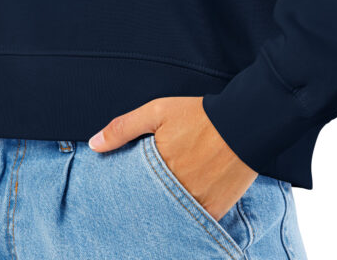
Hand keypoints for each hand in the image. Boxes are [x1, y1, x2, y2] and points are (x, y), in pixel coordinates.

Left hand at [89, 96, 257, 220]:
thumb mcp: (157, 112)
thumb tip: (93, 145)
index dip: (122, 192)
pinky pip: (193, 224)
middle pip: (147, 207)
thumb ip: (124, 128)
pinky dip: (185, 218)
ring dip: (162, 212)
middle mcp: (174, 192)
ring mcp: (195, 205)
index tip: (117, 193)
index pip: (129, 191)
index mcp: (156, 168)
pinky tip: (179, 209)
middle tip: (139, 199)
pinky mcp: (215, 212)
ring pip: (169, 218)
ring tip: (158, 204)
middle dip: (141, 205)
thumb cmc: (198, 116)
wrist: (243, 124)